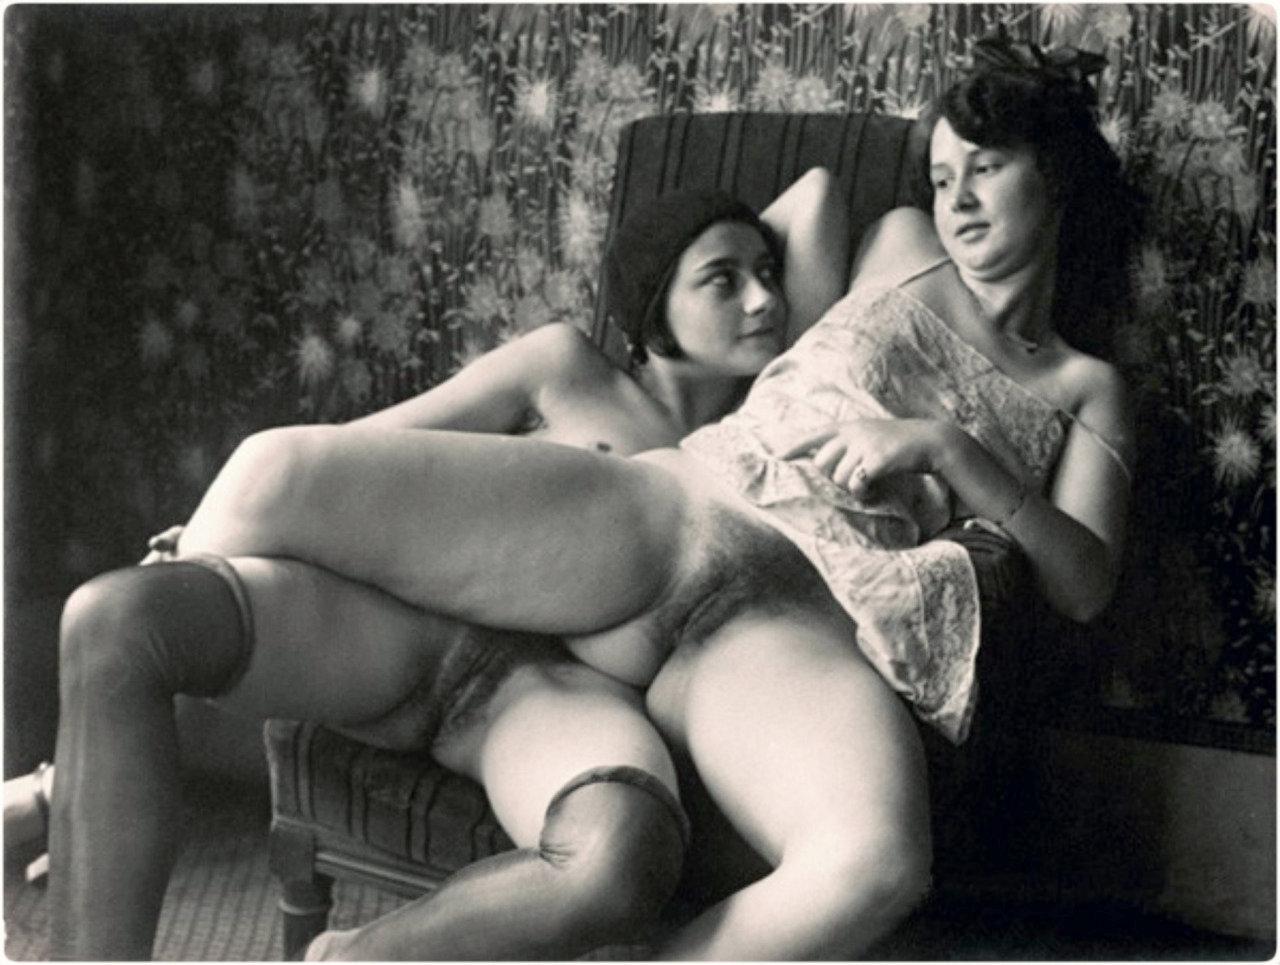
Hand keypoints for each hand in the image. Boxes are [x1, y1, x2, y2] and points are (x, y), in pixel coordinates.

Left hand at [779, 419, 944, 495]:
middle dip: (831, 478)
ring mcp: (865, 445)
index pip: (814, 436)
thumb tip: (823, 463)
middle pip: (822, 463)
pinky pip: (857, 484)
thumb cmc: (898, 443)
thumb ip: (848, 444)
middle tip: (852, 482)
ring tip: (866, 487)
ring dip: (850, 489)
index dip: (794, 446)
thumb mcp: (870, 435)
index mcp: (848, 427)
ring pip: (839, 478)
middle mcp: (852, 433)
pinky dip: (862, 493)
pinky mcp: (877, 459)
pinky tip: (872, 492)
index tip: (776, 456)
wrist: (931, 440)